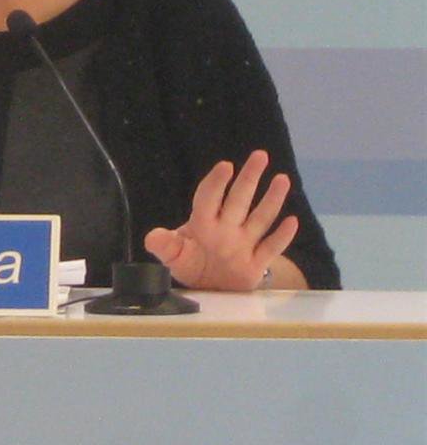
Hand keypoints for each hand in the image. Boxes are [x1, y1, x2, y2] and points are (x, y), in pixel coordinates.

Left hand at [143, 149, 299, 290]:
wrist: (208, 289)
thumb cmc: (190, 263)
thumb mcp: (173, 257)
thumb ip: (165, 247)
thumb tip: (152, 238)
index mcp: (203, 225)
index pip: (209, 199)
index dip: (216, 183)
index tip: (225, 166)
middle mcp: (226, 230)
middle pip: (239, 200)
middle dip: (249, 178)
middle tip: (260, 155)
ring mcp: (243, 245)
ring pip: (259, 219)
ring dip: (271, 200)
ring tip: (282, 179)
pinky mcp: (256, 264)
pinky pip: (271, 248)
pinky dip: (281, 237)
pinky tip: (292, 221)